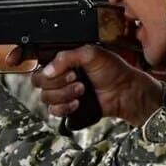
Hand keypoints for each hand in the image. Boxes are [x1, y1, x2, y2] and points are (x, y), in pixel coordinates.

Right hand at [32, 46, 164, 126]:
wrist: (125, 91)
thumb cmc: (113, 70)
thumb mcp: (91, 54)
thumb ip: (67, 57)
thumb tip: (48, 70)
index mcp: (64, 61)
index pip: (40, 66)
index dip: (48, 71)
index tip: (65, 71)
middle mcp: (60, 76)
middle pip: (40, 83)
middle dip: (58, 82)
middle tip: (76, 79)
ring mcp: (63, 93)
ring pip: (46, 98)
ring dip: (64, 95)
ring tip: (81, 91)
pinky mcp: (68, 108)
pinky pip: (54, 111)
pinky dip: (64, 108)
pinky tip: (77, 103)